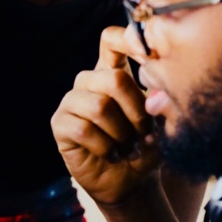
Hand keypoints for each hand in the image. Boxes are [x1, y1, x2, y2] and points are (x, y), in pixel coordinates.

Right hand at [52, 26, 160, 204]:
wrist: (131, 181)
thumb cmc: (146, 146)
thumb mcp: (161, 122)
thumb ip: (159, 102)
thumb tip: (155, 95)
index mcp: (113, 72)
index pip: (111, 40)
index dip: (126, 39)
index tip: (148, 55)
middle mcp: (89, 81)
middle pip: (114, 78)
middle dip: (137, 111)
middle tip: (144, 133)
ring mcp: (71, 101)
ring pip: (100, 106)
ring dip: (122, 133)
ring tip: (128, 146)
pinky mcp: (60, 124)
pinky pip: (83, 129)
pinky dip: (105, 147)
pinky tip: (111, 154)